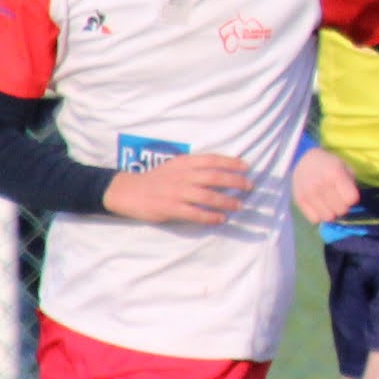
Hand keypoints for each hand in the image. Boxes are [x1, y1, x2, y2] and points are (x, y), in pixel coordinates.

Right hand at [101, 153, 251, 224]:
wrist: (129, 191)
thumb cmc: (157, 179)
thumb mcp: (175, 166)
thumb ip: (195, 167)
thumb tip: (223, 170)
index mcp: (183, 163)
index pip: (211, 159)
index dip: (231, 162)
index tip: (246, 166)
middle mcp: (181, 176)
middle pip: (214, 177)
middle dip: (235, 181)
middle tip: (250, 186)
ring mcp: (176, 192)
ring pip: (207, 196)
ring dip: (226, 201)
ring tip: (239, 205)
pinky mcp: (170, 208)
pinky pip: (195, 213)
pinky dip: (210, 217)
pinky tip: (221, 219)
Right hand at [290, 146, 359, 224]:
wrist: (305, 161)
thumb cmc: (330, 166)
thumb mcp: (346, 167)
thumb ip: (352, 184)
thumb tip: (351, 203)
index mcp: (334, 174)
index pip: (352, 199)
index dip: (353, 198)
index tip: (349, 193)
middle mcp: (320, 184)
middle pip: (341, 210)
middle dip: (343, 206)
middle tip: (339, 199)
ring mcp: (308, 193)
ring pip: (328, 217)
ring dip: (331, 212)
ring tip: (329, 202)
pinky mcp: (299, 201)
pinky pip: (315, 219)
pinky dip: (319, 215)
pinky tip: (319, 205)